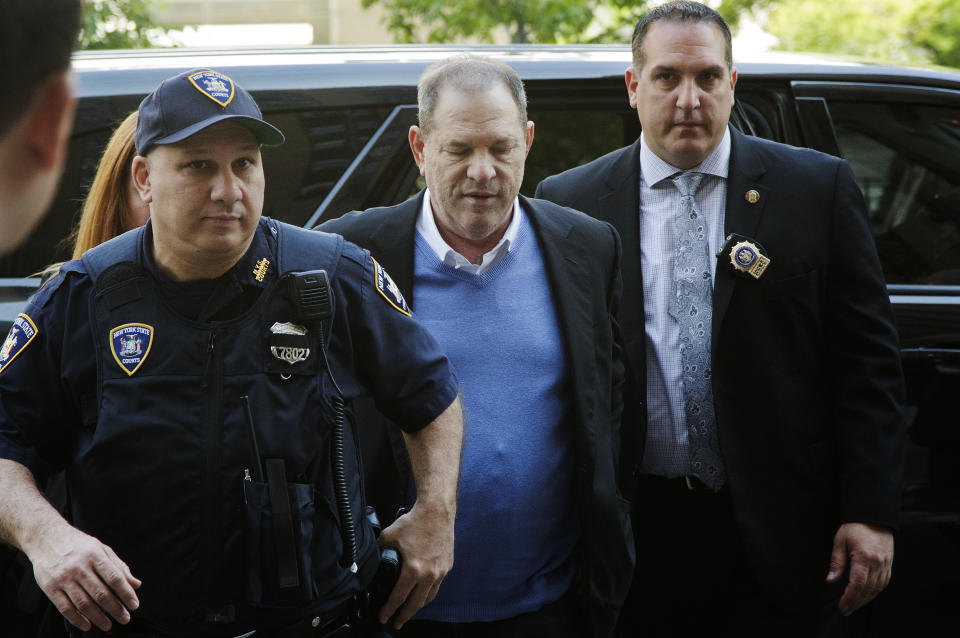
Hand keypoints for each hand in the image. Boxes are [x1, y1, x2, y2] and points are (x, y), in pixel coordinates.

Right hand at [27, 521, 140, 631]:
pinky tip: (87, 625)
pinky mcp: (50, 587)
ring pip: (84, 603)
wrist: (46, 538)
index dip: (126, 593)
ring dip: (98, 617)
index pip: (115, 578)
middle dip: (115, 609)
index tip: (134, 605)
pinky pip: (65, 607)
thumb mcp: (101, 548)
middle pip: (101, 593)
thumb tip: (136, 584)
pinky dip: (77, 619)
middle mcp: (80, 567)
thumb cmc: (78, 544)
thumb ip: (119, 567)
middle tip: (125, 618)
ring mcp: (64, 578)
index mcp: (95, 555)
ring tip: (108, 625)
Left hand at [375, 503, 453, 628]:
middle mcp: (428, 574)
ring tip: (409, 611)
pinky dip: (428, 593)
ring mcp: (440, 571)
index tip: (383, 617)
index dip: (388, 610)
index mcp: (413, 569)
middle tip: (396, 623)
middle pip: (415, 604)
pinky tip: (422, 593)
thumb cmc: (415, 521)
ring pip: (428, 597)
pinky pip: (437, 585)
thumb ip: (379, 549)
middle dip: (404, 616)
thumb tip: (370, 557)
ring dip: (417, 607)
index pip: (398, 597)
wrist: (436, 511)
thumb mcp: (389, 535)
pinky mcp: (447, 566)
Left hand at [826, 522, 893, 614]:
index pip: (857, 584)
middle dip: (856, 602)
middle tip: (846, 610)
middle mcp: (877, 563)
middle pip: (867, 589)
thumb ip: (836, 561)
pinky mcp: (889, 564)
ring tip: (854, 605)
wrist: (874, 516)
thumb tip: (830, 580)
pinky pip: (883, 583)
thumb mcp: (840, 540)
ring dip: (865, 599)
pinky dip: (875, 592)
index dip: (849, 597)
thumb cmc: (855, 527)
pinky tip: (867, 596)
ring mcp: (885, 564)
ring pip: (877, 588)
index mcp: (864, 557)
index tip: (842, 605)